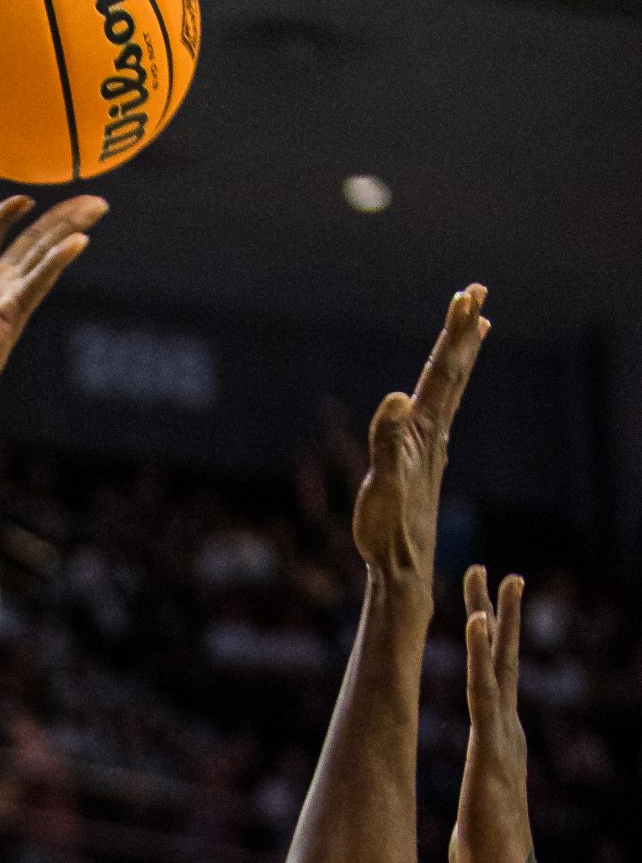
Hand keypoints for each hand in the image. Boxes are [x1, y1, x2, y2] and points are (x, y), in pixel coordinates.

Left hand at [0, 194, 106, 397]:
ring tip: (96, 206)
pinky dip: (58, 260)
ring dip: (70, 227)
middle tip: (91, 200)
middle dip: (60, 218)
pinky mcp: (13, 312)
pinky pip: (39, 281)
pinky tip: (79, 242)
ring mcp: (5, 297)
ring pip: (43, 252)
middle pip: (31, 240)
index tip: (24, 198)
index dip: (7, 215)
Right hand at [353, 285, 487, 585]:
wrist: (401, 569)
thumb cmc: (387, 530)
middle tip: (478, 294)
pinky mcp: (422, 465)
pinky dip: (445, 392)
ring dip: (460, 358)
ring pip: (450, 392)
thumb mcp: (383, 483)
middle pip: (453, 374)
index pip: (442, 373)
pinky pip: (439, 415)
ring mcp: (430, 450)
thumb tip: (397, 397)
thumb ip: (387, 440)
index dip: (454, 335)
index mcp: (423, 433)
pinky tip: (442, 397)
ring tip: (474, 330)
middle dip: (464, 333)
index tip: (467, 297)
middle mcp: (433, 437)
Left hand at [449, 565, 532, 862]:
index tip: (484, 610)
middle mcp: (507, 730)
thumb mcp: (475, 812)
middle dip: (498, 615)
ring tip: (498, 578)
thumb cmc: (485, 852)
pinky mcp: (492, 745)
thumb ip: (475, 803)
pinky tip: (477, 621)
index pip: (494, 681)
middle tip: (495, 573)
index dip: (490, 645)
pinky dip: (481, 654)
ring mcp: (503, 735)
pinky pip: (484, 691)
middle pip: (502, 661)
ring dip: (497, 619)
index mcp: (500, 740)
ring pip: (499, 666)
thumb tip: (468, 825)